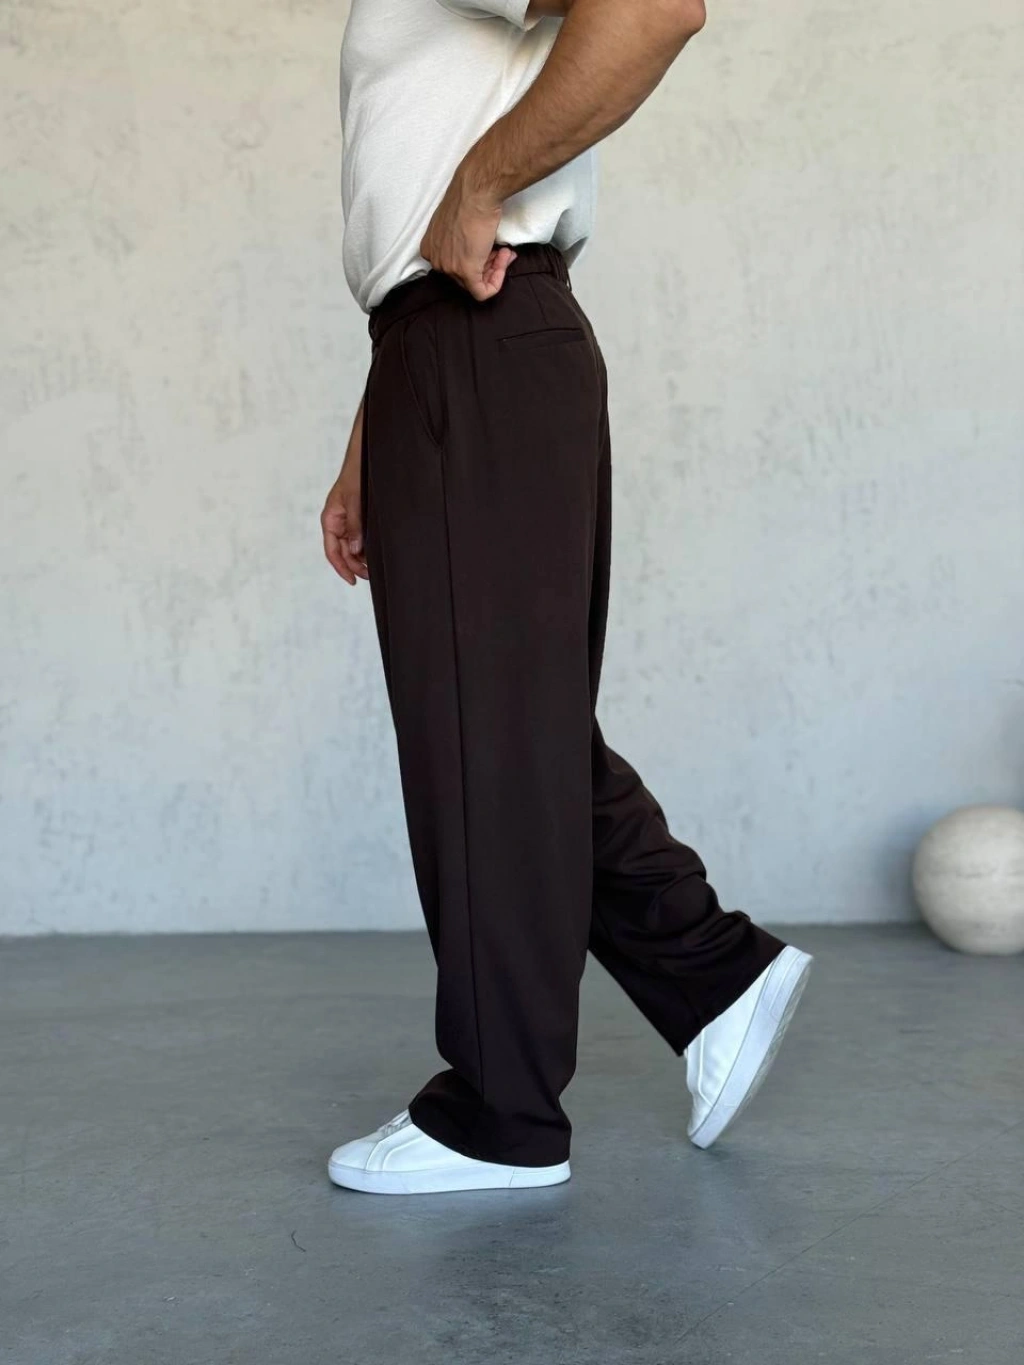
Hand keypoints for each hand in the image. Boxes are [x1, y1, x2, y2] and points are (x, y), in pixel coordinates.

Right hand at [321, 400, 367, 585]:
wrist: (368, 453)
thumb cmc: (358, 472)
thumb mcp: (356, 500)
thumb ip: (355, 525)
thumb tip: (354, 549)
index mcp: (331, 518)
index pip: (332, 551)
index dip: (342, 568)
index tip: (354, 581)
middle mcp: (338, 521)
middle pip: (343, 552)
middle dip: (356, 565)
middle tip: (372, 575)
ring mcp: (349, 519)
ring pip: (352, 546)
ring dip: (362, 557)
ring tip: (377, 566)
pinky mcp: (359, 516)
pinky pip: (360, 537)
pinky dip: (367, 546)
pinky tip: (378, 551)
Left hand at [420, 171, 514, 300]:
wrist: (476, 192)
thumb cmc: (468, 199)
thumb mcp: (455, 223)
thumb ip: (458, 240)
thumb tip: (475, 250)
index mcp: (430, 248)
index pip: (454, 267)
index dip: (476, 259)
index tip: (491, 248)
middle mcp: (436, 261)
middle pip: (464, 277)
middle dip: (487, 265)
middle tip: (503, 251)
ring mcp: (449, 268)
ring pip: (474, 284)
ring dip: (495, 269)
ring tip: (506, 251)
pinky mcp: (466, 272)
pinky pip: (482, 292)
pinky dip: (496, 282)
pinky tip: (504, 261)